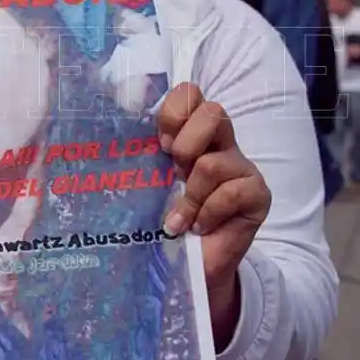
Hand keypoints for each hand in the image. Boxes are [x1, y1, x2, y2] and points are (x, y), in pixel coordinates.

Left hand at [157, 82, 271, 348]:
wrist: (196, 265)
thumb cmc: (167, 219)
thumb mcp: (151, 183)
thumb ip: (143, 158)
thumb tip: (101, 141)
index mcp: (193, 133)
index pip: (190, 94)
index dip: (174, 111)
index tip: (160, 142)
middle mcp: (222, 144)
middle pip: (213, 112)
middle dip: (186, 142)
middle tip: (173, 170)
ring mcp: (243, 168)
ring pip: (212, 162)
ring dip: (189, 194)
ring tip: (179, 216)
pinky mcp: (258, 194)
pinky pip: (230, 192)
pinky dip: (206, 213)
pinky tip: (198, 227)